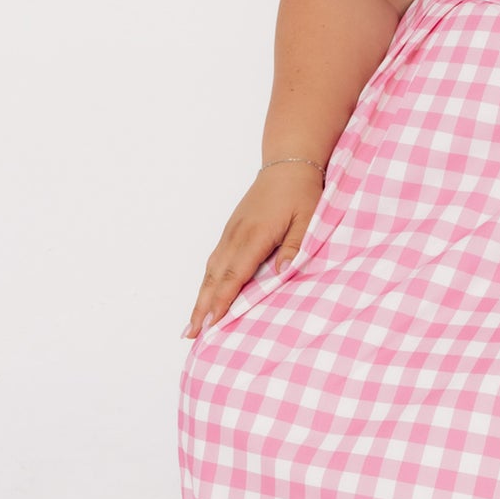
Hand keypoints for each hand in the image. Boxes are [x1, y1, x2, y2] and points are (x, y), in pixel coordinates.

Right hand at [181, 162, 324, 338]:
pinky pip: (215, 260)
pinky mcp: (231, 230)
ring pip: (211, 270)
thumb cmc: (301, 192)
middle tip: (191, 334)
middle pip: (214, 277)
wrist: (287, 165)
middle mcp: (236, 236)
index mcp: (254, 235)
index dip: (221, 301)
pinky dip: (207, 281)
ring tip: (192, 323)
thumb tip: (282, 272)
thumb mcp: (308, 218)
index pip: (234, 275)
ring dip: (200, 297)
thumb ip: (295, 246)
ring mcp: (231, 233)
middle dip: (202, 307)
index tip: (211, 324)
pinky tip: (205, 294)